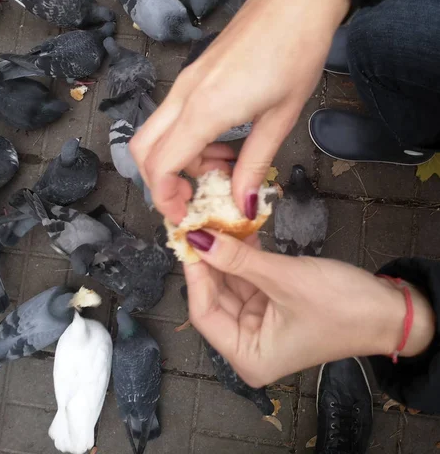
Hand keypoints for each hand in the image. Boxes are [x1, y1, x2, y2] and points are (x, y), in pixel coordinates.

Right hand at [130, 0, 350, 223]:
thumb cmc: (297, 53)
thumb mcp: (281, 118)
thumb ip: (255, 165)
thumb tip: (242, 206)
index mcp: (204, 109)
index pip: (161, 165)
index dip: (166, 200)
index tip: (188, 217)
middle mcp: (184, 95)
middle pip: (145, 150)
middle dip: (161, 183)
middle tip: (196, 200)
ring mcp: (186, 81)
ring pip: (158, 133)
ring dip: (178, 161)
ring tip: (222, 171)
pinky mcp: (194, 74)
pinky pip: (175, 116)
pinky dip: (187, 140)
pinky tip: (222, 144)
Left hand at [184, 230, 435, 386]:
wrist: (389, 310)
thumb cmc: (340, 305)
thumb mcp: (284, 280)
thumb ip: (238, 260)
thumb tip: (198, 239)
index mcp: (249, 357)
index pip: (204, 313)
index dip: (195, 274)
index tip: (188, 238)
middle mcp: (250, 345)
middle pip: (216, 297)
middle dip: (211, 261)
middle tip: (200, 223)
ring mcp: (262, 325)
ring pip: (232, 284)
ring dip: (228, 254)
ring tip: (218, 221)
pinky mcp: (274, 306)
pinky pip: (250, 279)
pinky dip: (246, 258)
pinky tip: (239, 231)